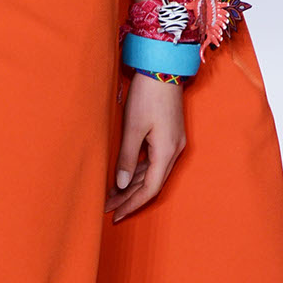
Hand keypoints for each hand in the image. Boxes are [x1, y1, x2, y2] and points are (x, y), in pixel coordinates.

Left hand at [107, 72, 185, 221]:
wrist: (163, 67)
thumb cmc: (147, 94)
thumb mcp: (133, 127)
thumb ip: (127, 158)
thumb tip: (121, 185)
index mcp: (166, 152)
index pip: (149, 189)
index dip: (131, 204)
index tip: (115, 215)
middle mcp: (173, 151)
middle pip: (151, 184)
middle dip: (129, 198)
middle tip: (108, 209)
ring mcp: (173, 143)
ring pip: (152, 174)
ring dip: (133, 186)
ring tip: (111, 196)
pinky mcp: (169, 135)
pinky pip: (154, 162)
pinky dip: (139, 172)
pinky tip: (124, 177)